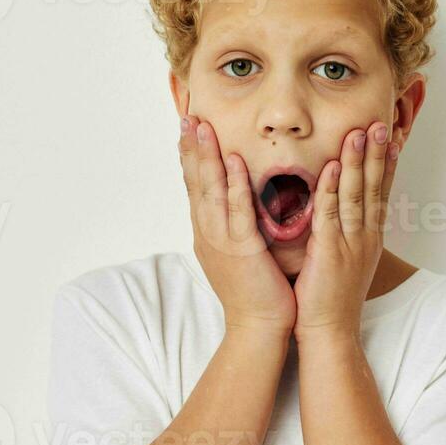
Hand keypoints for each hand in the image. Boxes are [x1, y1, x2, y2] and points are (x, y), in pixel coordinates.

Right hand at [179, 115, 296, 334]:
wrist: (258, 328)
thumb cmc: (256, 294)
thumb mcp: (239, 255)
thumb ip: (235, 229)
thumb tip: (237, 207)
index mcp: (208, 234)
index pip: (196, 188)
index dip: (192, 157)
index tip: (189, 129)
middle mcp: (208, 234)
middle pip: (195, 183)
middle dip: (192, 148)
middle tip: (188, 116)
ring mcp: (222, 241)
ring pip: (210, 191)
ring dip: (206, 156)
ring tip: (202, 126)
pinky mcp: (241, 250)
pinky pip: (236, 211)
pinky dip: (233, 184)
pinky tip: (233, 161)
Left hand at [293, 121, 398, 336]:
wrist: (329, 332)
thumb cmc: (331, 299)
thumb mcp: (345, 260)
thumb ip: (344, 233)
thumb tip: (341, 212)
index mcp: (370, 237)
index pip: (381, 193)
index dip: (386, 164)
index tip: (390, 138)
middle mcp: (366, 237)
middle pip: (374, 187)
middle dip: (377, 153)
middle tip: (381, 123)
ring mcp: (351, 244)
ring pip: (356, 194)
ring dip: (358, 161)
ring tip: (361, 132)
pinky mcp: (329, 252)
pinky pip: (331, 214)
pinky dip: (332, 189)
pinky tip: (333, 167)